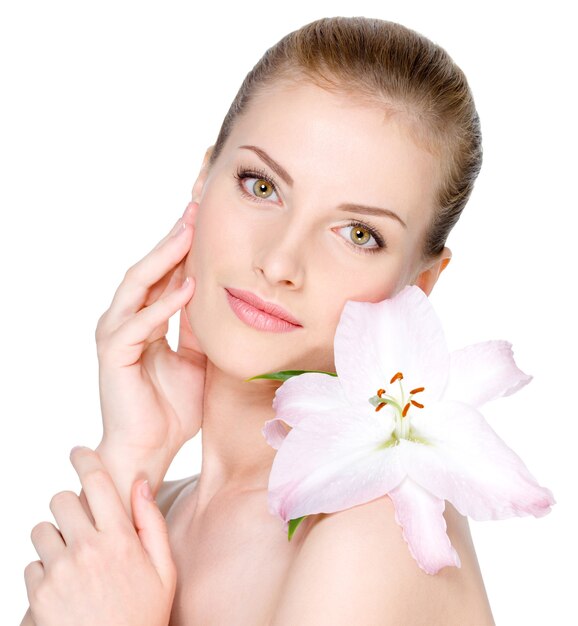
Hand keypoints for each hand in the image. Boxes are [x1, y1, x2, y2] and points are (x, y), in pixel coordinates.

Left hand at [24, 447, 176, 625]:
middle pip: (61, 500)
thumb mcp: (164, 571)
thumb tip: (139, 483)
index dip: (86, 459)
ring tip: (73, 560)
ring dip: (54, 538)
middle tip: (81, 521)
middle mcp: (87, 551)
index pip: (97, 483)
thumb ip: (152, 523)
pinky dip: (44, 571)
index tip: (79, 452)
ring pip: (42, 531)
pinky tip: (64, 588)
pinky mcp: (37, 596)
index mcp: (120, 540)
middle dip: (69, 505)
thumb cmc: (143, 615)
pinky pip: (31, 566)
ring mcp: (59, 573)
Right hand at [94, 199, 205, 496]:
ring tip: (189, 231)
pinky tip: (188, 287)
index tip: (205, 220)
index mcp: (145, 320)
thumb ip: (199, 328)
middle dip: (173, 239)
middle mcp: (126, 321)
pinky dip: (164, 304)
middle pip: (149, 270)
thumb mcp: (196, 358)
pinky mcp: (115, 354)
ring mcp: (117, 335)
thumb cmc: (173, 408)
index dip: (182, 247)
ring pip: (138, 285)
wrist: (153, 447)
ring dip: (165, 258)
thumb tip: (214, 297)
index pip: (162, 274)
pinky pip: (141, 323)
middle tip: (196, 209)